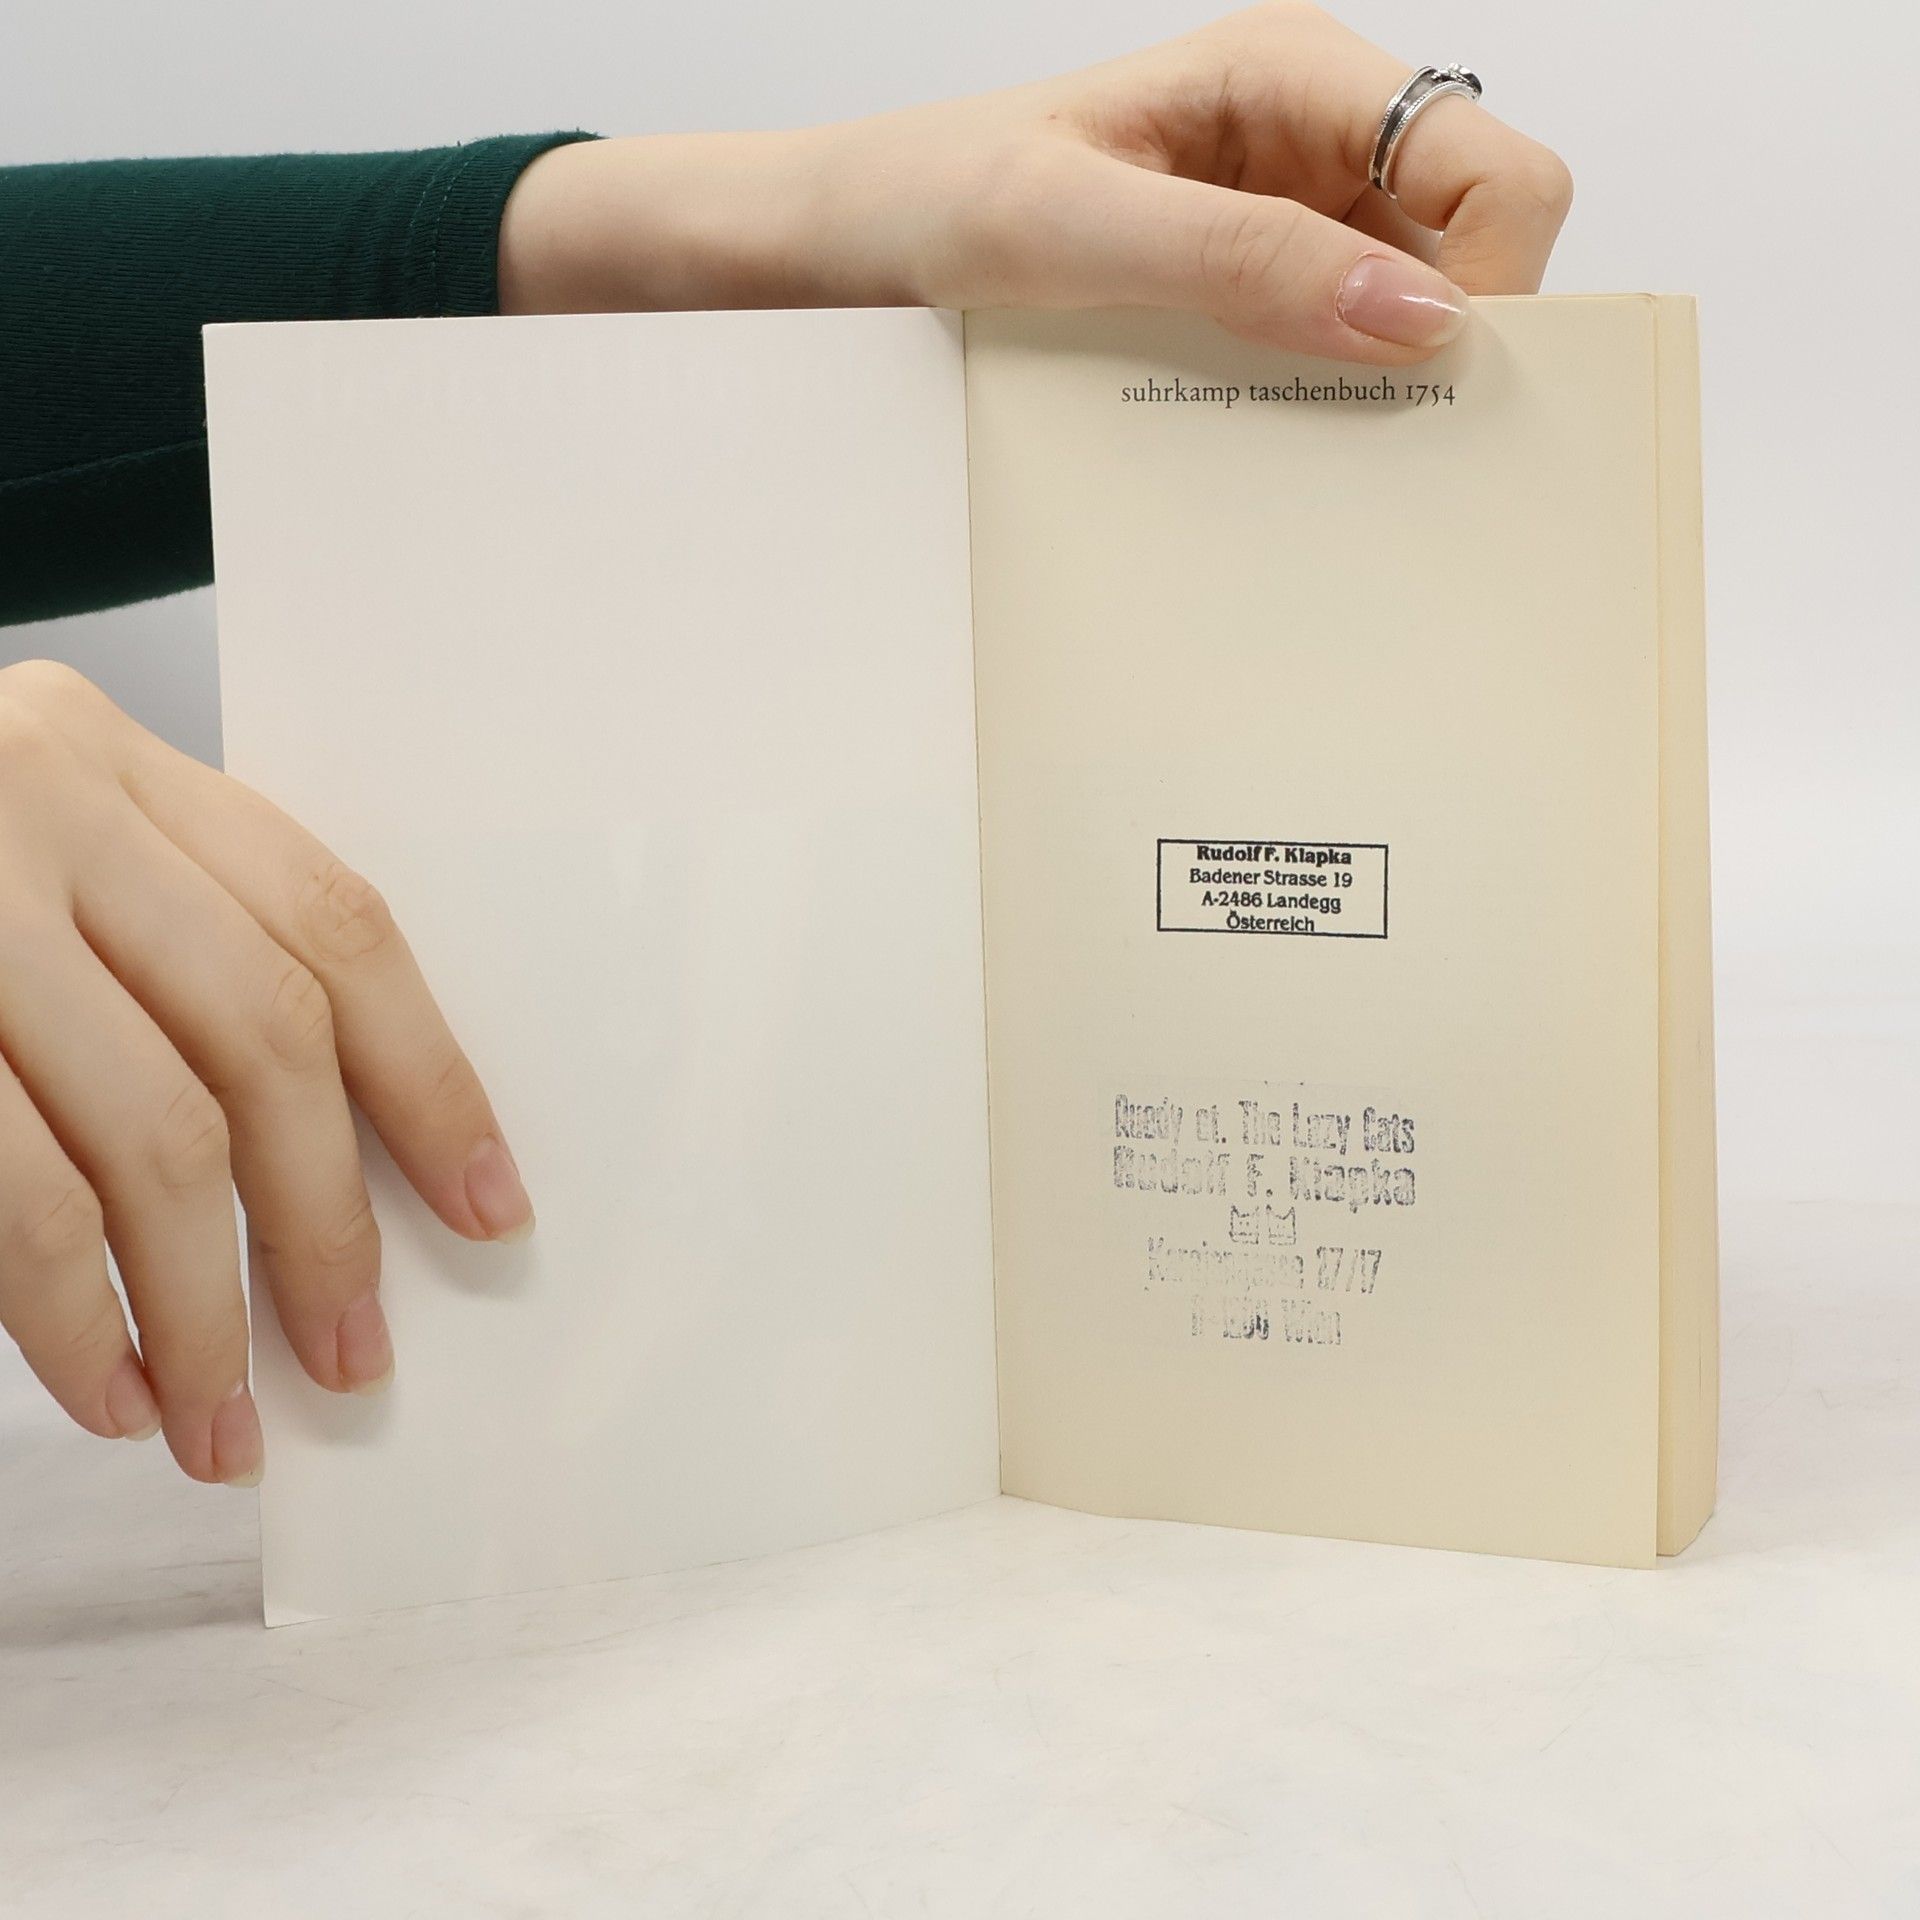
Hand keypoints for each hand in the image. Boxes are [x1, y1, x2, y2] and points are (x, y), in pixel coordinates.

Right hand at [0, 662, 532, 1484]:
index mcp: (121, 765)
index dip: (432, 1081)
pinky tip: (114, 1389)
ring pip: (152, 1136)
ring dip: (206, 1308)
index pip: (339, 927)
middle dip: (327, 1224)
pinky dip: (76, 1318)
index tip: (488, 1208)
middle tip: (354, 1356)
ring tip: (228, 1422)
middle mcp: (41, 808)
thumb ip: (176, 954)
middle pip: (266, 1039)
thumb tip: (344, 1168)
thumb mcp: (40, 856)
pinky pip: (20, 1202)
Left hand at [499, 3, 1572, 362]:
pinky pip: (1328, 353)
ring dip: (1382, 389)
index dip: (1498, 280)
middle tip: (1382, 443)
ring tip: (1312, 455)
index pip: (1491, 168)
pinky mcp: (1242, 292)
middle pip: (1473, 244)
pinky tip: (1272, 448)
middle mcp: (1308, 144)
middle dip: (1451, 344)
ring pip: (1408, 313)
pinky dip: (1321, 407)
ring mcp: (1282, 223)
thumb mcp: (1073, 228)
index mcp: (1292, 76)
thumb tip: (1417, 320)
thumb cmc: (926, 197)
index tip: (1435, 385)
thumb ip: (1244, 259)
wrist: (837, 249)